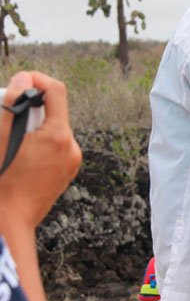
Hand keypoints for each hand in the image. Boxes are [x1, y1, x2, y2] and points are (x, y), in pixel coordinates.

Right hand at [0, 71, 81, 229]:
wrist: (8, 221)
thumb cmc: (2, 180)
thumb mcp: (1, 137)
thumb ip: (13, 104)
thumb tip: (23, 79)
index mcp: (59, 136)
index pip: (57, 91)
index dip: (38, 79)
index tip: (21, 79)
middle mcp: (71, 147)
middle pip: (53, 113)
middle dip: (29, 108)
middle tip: (5, 114)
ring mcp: (70, 163)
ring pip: (51, 131)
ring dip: (30, 128)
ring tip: (9, 142)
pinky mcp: (65, 174)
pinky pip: (52, 149)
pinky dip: (36, 144)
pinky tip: (18, 155)